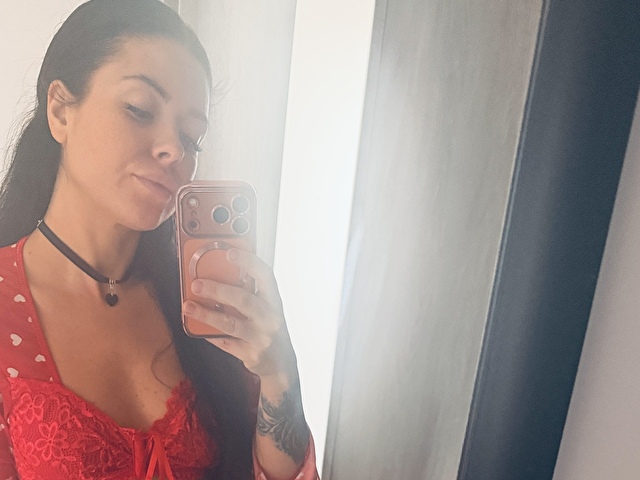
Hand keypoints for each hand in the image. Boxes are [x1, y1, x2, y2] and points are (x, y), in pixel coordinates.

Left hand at [182, 248, 296, 378]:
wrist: (281, 362)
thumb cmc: (267, 327)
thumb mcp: (265, 306)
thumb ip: (248, 291)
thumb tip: (216, 272)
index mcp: (274, 300)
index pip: (265, 275)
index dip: (248, 262)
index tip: (230, 253)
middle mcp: (271, 317)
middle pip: (244, 300)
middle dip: (218, 290)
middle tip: (197, 284)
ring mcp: (261, 337)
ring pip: (230, 324)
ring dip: (206, 314)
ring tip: (188, 306)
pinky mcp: (250, 354)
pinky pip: (225, 343)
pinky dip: (209, 334)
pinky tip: (195, 326)